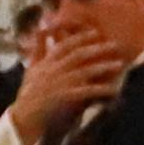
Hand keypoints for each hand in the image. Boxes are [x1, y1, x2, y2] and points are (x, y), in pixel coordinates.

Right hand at [9, 20, 125, 144]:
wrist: (24, 117)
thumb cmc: (29, 92)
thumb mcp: (31, 67)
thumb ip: (38, 48)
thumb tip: (41, 28)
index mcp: (46, 62)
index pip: (64, 45)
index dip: (80, 38)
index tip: (95, 33)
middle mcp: (53, 70)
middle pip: (78, 55)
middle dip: (97, 48)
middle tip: (115, 44)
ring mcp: (59, 84)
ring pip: (85, 71)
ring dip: (103, 67)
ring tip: (119, 64)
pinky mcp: (64, 98)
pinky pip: (86, 92)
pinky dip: (100, 89)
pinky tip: (113, 89)